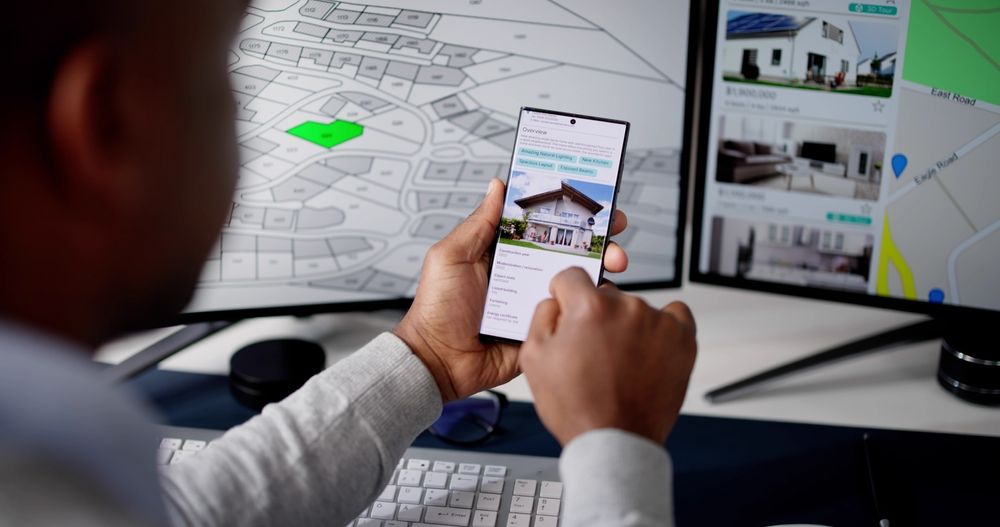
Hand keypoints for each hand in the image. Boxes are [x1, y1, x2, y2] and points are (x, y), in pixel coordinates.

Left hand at [394, 178, 630, 401]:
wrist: (438, 360)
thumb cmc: (437, 308)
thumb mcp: (451, 256)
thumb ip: (477, 223)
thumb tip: (497, 187)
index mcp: (504, 252)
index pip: (541, 224)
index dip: (566, 210)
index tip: (591, 197)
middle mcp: (524, 273)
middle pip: (568, 248)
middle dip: (596, 236)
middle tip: (615, 226)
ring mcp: (535, 300)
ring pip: (576, 278)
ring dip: (601, 265)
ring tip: (616, 259)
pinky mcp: (543, 326)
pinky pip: (571, 312)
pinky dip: (589, 302)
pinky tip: (601, 291)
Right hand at [519, 268, 696, 444]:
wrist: (616, 442)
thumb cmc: (577, 406)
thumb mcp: (534, 358)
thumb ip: (542, 315)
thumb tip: (556, 299)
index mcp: (589, 307)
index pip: (571, 276)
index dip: (564, 294)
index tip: (568, 309)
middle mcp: (627, 307)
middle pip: (604, 295)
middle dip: (596, 315)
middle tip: (593, 350)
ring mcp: (658, 321)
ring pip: (635, 307)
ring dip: (626, 325)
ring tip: (620, 361)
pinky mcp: (683, 338)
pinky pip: (674, 314)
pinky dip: (662, 326)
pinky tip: (649, 347)